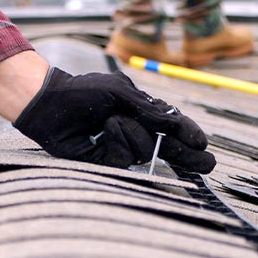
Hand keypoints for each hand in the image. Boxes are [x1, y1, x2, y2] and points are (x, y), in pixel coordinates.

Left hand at [13, 67, 216, 172]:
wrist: (50, 102)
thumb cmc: (84, 92)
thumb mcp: (122, 94)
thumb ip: (150, 110)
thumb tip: (176, 123)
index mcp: (142, 113)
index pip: (172, 128)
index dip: (188, 135)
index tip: (202, 144)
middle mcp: (135, 132)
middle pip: (168, 150)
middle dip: (188, 157)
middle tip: (207, 165)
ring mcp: (121, 148)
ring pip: (145, 151)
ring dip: (131, 132)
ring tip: (109, 120)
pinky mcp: (105, 162)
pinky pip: (124, 157)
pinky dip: (117, 140)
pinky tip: (103, 130)